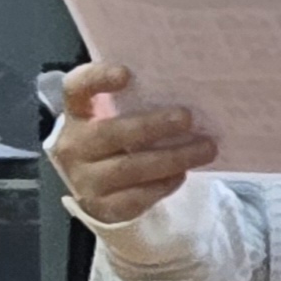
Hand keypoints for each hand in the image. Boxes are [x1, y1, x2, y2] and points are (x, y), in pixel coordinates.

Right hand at [47, 61, 217, 226]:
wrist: (97, 188)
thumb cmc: (116, 141)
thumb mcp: (116, 117)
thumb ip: (137, 101)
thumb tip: (188, 88)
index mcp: (77, 114)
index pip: (76, 89)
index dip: (97, 79)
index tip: (126, 73)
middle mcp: (74, 145)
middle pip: (110, 133)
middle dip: (152, 126)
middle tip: (187, 118)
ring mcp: (84, 179)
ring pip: (129, 168)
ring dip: (172, 158)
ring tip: (206, 148)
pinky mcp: (101, 206)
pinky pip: (136, 197)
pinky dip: (163, 185)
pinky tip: (182, 174)